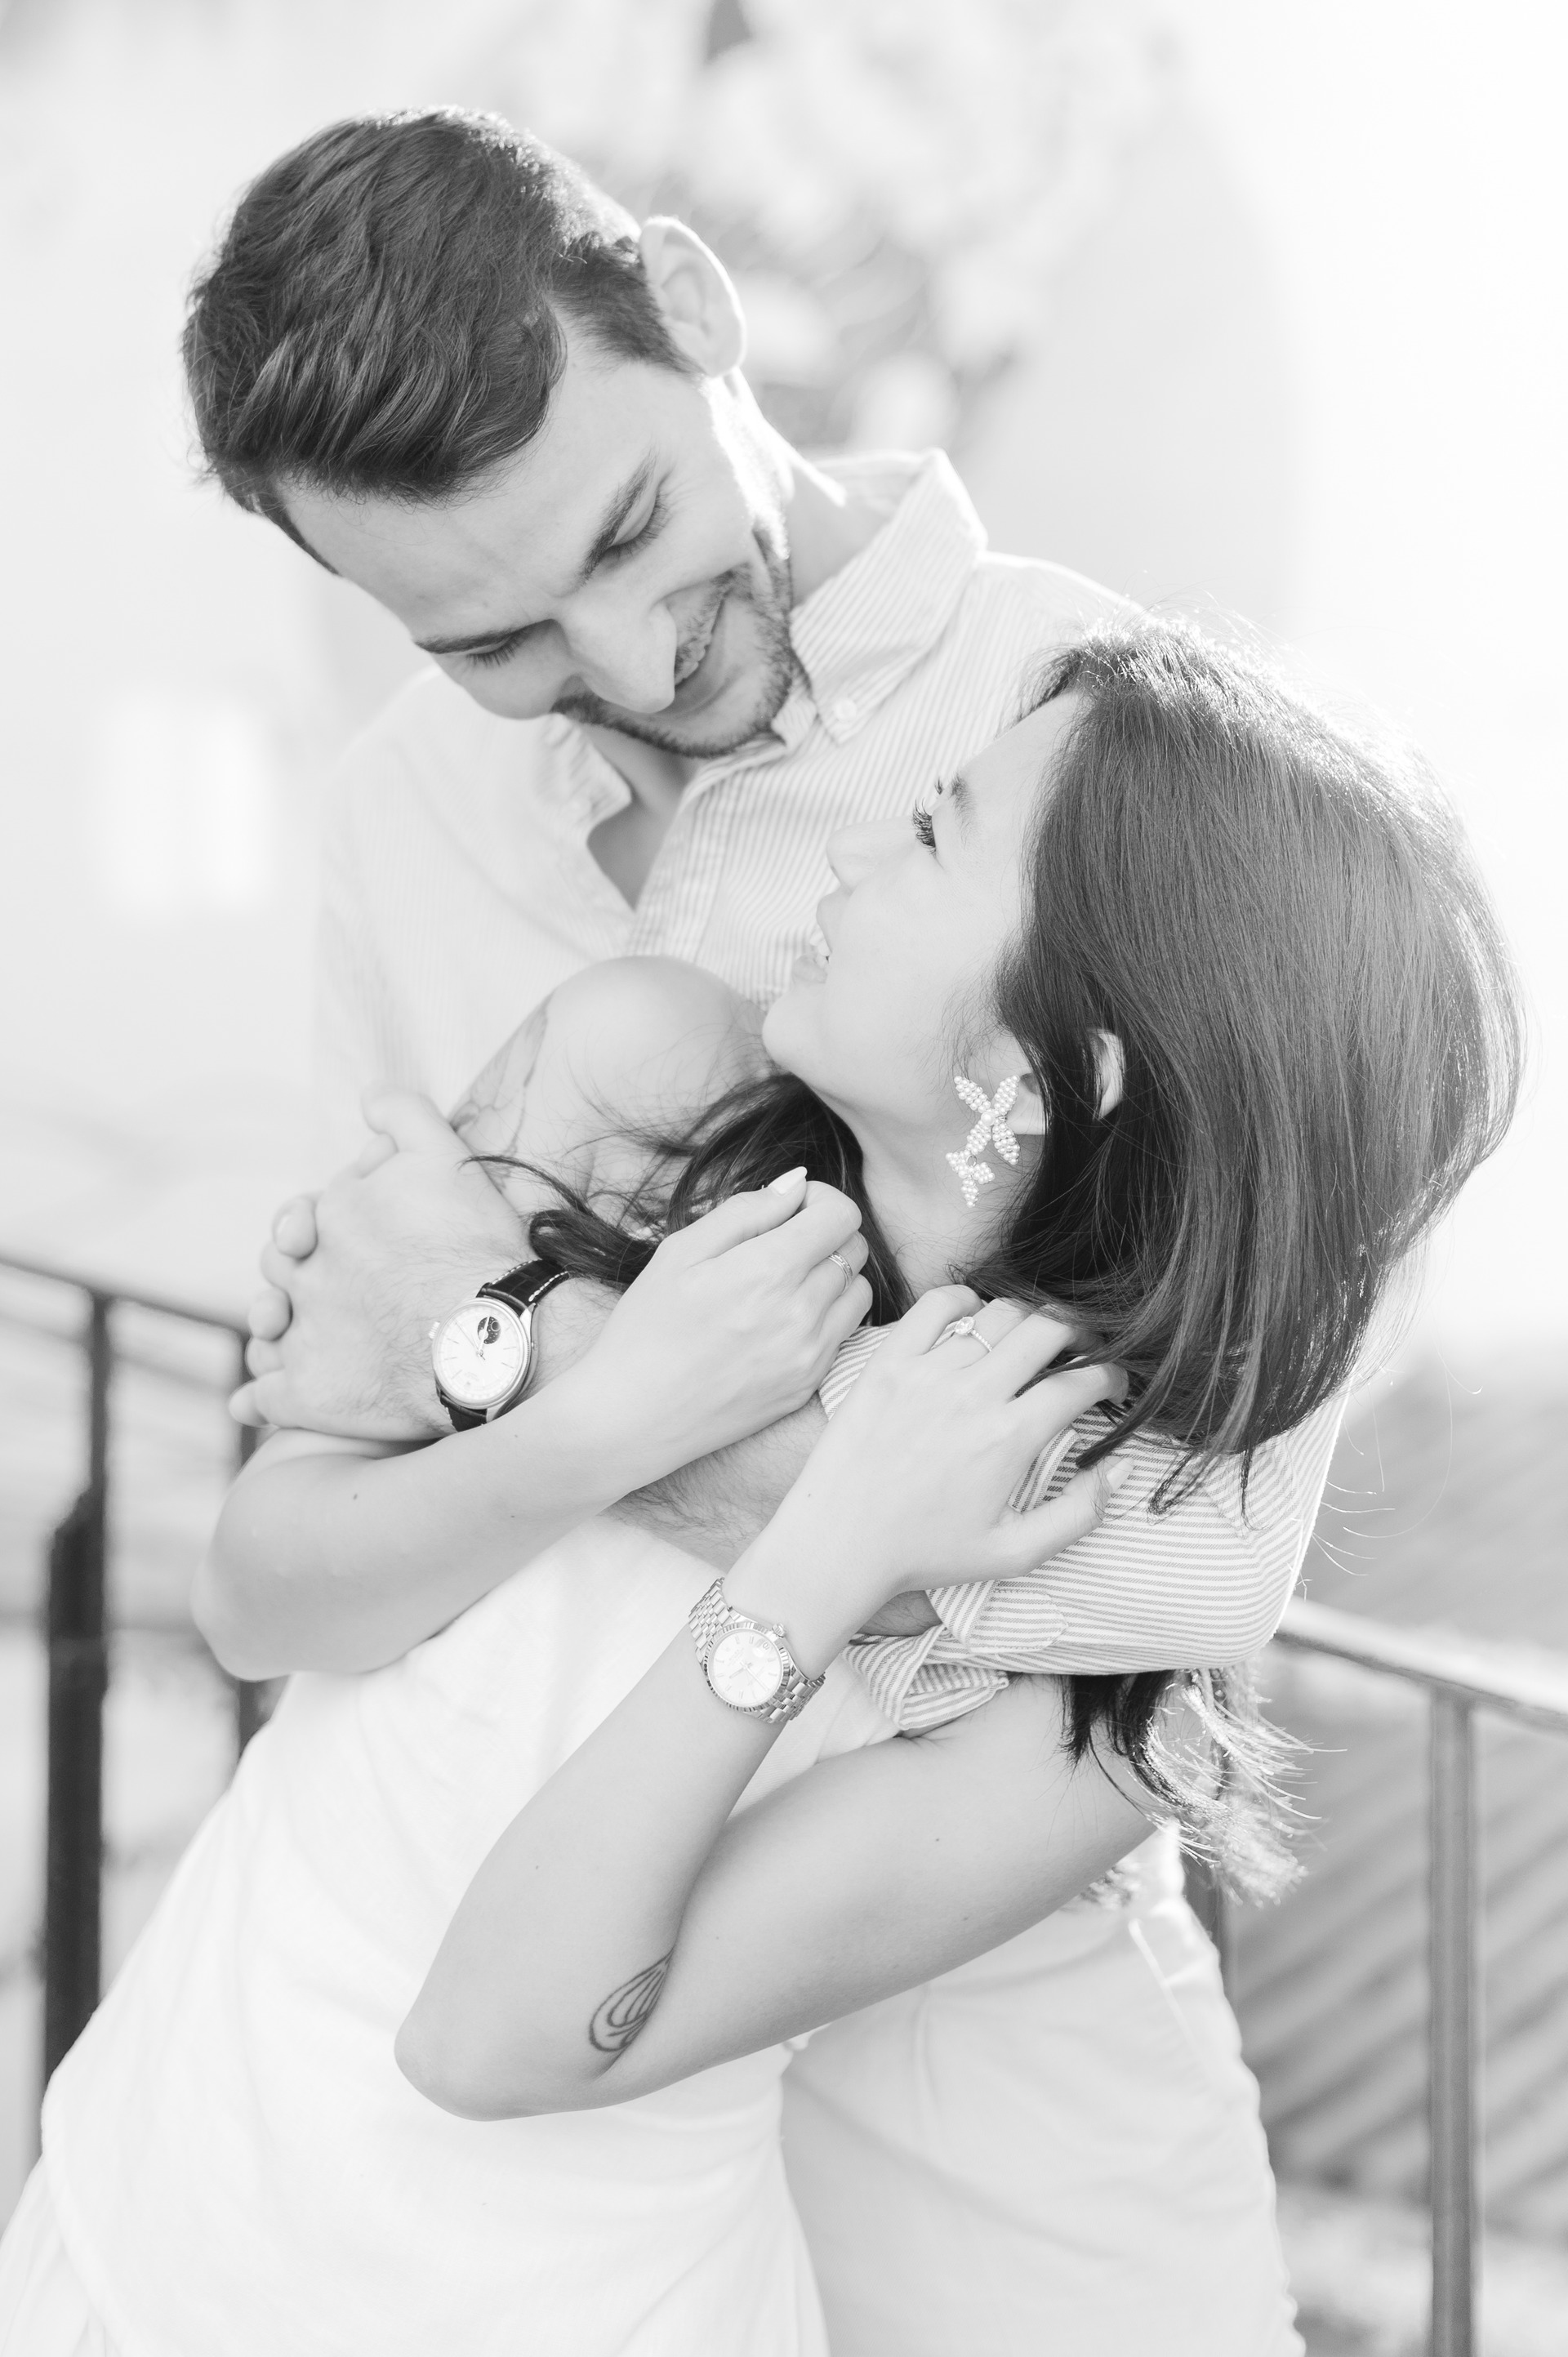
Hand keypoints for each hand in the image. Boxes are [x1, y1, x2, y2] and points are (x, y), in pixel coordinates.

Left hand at [232, 1089, 527, 1438]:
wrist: (494, 1338)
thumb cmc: (476, 1248)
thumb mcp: (445, 1156)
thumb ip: (402, 1115)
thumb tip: (366, 1096)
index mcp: (330, 1216)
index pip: (305, 1215)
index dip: (317, 1223)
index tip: (344, 1236)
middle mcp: (306, 1273)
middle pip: (281, 1267)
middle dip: (294, 1270)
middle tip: (328, 1281)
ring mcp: (305, 1336)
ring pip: (268, 1329)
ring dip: (270, 1328)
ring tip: (280, 1333)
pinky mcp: (309, 1395)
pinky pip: (265, 1398)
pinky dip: (257, 1399)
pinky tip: (255, 1402)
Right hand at [553, 1174, 871, 1488]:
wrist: (631, 1415)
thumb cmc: (646, 1328)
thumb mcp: (681, 1251)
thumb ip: (746, 1210)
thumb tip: (796, 1184)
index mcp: (769, 1270)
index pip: (841, 1214)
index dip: (817, 1200)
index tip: (786, 1210)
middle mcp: (802, 1313)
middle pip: (854, 1248)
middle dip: (824, 1234)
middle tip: (778, 1245)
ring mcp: (810, 1355)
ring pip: (858, 1291)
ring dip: (831, 1276)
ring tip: (782, 1284)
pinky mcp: (808, 1385)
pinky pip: (844, 1333)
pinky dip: (826, 1316)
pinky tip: (781, 1321)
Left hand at [765, 1289, 1126, 1614]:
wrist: (838, 1544)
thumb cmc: (925, 1553)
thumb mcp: (1015, 1553)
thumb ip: (1080, 1513)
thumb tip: (1123, 1469)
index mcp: (1010, 1439)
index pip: (1082, 1382)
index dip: (1111, 1378)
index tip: (1111, 1387)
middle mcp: (973, 1395)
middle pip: (1049, 1330)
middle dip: (1079, 1336)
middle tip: (1079, 1353)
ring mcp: (928, 1373)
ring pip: (999, 1315)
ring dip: (1027, 1322)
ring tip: (1029, 1342)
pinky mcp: (888, 1363)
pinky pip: (936, 1306)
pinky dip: (965, 1303)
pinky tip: (973, 1322)